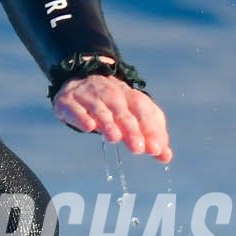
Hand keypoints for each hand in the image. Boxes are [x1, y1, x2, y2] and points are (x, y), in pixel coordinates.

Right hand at [52, 74, 170, 162]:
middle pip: (123, 112)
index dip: (150, 130)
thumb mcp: (135, 116)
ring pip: (100, 109)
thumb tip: (166, 156)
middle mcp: (111, 95)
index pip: (144, 112)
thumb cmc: (114, 105)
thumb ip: (151, 136)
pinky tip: (88, 127)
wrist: (81, 78)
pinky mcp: (69, 100)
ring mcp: (89, 96)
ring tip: (115, 138)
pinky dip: (82, 116)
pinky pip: (76, 108)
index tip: (156, 149)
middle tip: (138, 148)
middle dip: (132, 129)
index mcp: (131, 98)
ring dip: (108, 123)